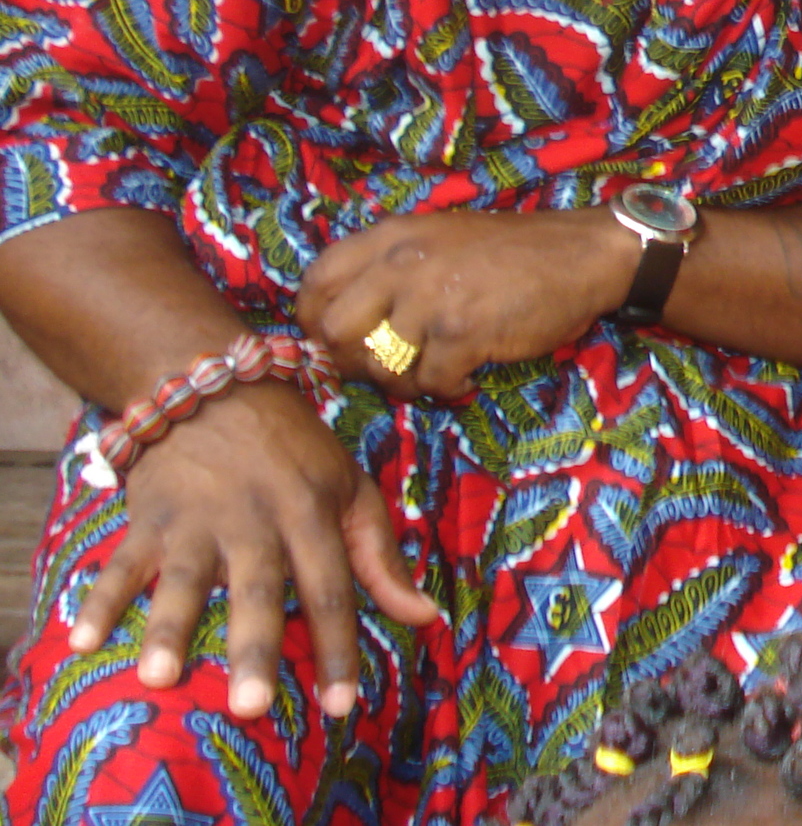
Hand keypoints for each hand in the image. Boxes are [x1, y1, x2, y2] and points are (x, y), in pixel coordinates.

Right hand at [68, 380, 438, 718]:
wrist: (217, 385)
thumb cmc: (296, 451)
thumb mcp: (350, 489)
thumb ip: (381, 557)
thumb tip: (426, 617)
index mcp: (311, 514)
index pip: (331, 589)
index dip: (338, 648)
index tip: (342, 707)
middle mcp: (256, 520)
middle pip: (258, 590)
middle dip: (255, 648)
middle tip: (252, 707)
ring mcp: (198, 519)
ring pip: (185, 579)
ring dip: (171, 627)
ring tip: (160, 677)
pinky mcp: (149, 517)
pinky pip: (121, 563)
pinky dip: (100, 599)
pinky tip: (84, 641)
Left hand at [298, 208, 636, 398]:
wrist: (581, 255)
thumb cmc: (511, 251)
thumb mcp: (439, 239)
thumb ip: (391, 269)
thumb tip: (343, 325)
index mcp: (392, 236)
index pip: (316, 281)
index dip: (314, 321)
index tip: (336, 342)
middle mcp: (402, 263)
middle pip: (334, 331)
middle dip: (355, 361)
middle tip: (387, 367)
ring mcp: (431, 298)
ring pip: (382, 367)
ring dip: (407, 382)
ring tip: (436, 373)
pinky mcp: (463, 332)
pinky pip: (432, 382)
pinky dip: (450, 387)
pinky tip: (471, 373)